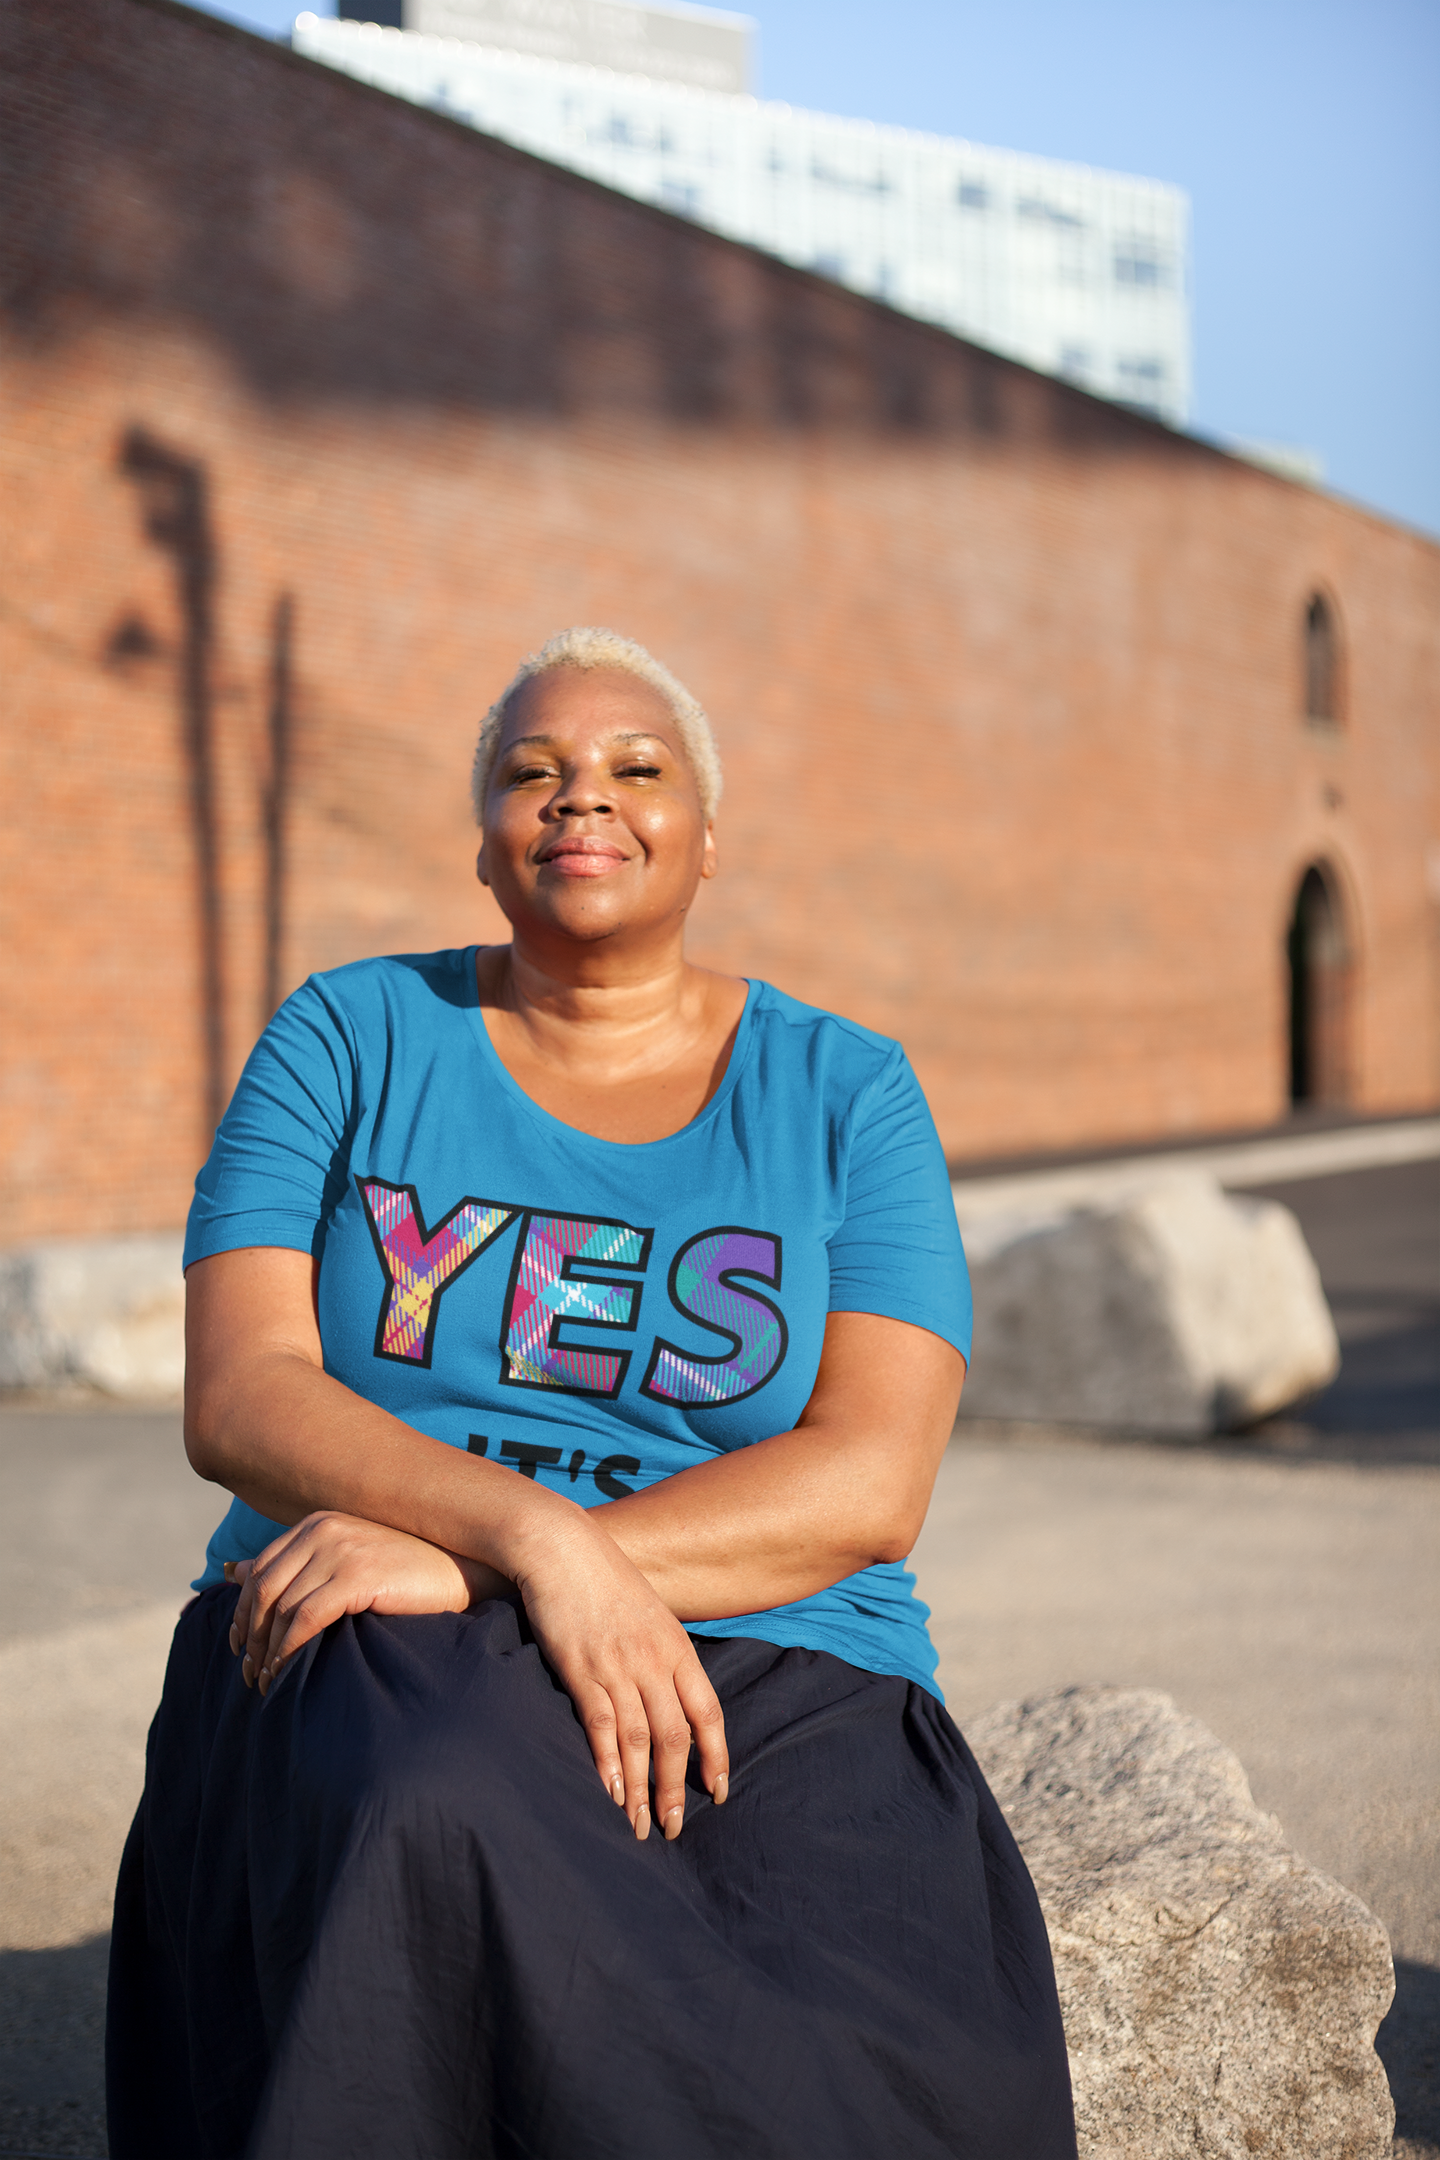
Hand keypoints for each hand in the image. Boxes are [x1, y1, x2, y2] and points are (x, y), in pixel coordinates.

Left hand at [227, 1512, 499, 1694]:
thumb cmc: (407, 1573)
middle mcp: (323, 1529)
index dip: (241, 1612)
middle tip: (249, 1672)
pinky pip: (304, 1619)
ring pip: (280, 1607)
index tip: (238, 1647)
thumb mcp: (346, 1560)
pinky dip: (288, 1649)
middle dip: (249, 1635)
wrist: (462, 1572)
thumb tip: (233, 1570)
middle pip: (263, 1589)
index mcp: (317, 1523)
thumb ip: (295, 1564)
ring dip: (267, 1650)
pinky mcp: (356, 1575)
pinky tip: (286, 1671)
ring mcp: (340, 1549)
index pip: (261, 1569)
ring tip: (266, 1680)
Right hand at [509, 1510, 728, 1843]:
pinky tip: (612, 1794)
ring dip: (643, 1789)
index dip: (716, 1755)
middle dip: (677, 1787)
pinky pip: (601, 1725)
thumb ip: (663, 1652)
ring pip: (640, 1740)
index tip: (719, 1791)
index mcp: (677, 1647)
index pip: (708, 1712)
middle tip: (675, 1828)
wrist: (561, 1546)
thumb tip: (670, 1691)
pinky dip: (608, 1764)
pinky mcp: (581, 1669)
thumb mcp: (650, 1612)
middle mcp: (654, 1661)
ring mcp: (618, 1666)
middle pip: (676, 1736)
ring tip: (643, 1827)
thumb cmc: (603, 1577)